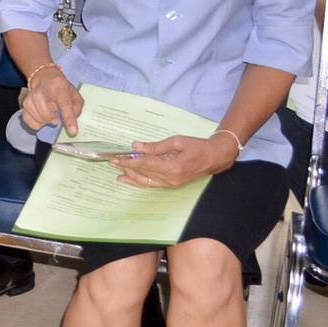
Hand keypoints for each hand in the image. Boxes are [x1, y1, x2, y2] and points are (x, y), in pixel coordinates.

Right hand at [20, 64, 84, 135]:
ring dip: (42, 120)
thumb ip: (77, 107)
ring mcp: (31, 94)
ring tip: (48, 120)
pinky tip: (40, 121)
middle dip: (48, 117)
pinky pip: (26, 117)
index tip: (72, 132)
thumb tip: (72, 120)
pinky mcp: (25, 101)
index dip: (68, 118)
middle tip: (56, 121)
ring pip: (32, 111)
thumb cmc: (62, 88)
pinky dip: (33, 123)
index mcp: (60, 87)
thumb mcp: (74, 94)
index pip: (64, 103)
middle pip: (42, 106)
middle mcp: (43, 89)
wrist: (44, 76)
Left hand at [117, 134, 237, 189]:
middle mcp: (170, 178)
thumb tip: (136, 146)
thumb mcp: (176, 141)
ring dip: (131, 177)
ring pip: (146, 182)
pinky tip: (130, 180)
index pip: (145, 164)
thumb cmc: (197, 146)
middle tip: (112, 161)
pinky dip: (140, 182)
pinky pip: (152, 184)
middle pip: (143, 173)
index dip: (129, 161)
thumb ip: (155, 146)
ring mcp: (171, 184)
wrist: (215, 158)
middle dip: (127, 167)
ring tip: (118, 172)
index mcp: (172, 167)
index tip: (116, 157)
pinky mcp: (172, 184)